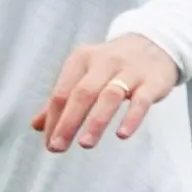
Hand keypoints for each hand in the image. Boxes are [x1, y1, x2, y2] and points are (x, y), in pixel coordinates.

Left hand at [32, 33, 181, 152]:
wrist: (154, 44)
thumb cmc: (112, 66)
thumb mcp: (84, 75)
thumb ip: (62, 100)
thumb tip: (37, 126)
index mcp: (81, 59)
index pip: (61, 92)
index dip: (53, 119)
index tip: (50, 143)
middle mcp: (104, 61)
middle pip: (82, 93)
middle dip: (68, 122)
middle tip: (58, 147)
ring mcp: (129, 70)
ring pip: (110, 95)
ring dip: (96, 121)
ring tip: (85, 144)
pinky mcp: (152, 81)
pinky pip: (141, 100)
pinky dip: (131, 117)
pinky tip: (122, 134)